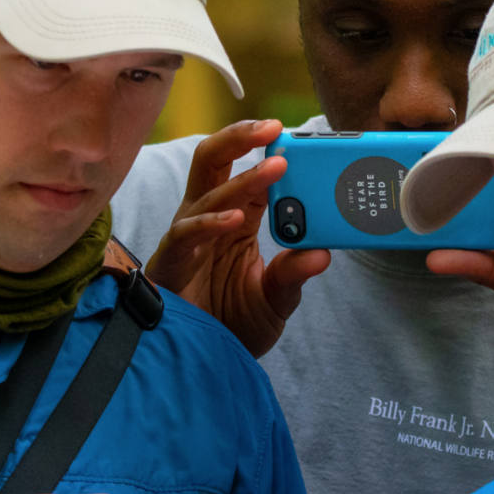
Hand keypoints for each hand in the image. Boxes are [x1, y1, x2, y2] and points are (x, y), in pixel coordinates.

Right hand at [146, 119, 329, 356]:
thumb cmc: (232, 326)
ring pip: (206, 193)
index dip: (265, 152)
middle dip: (240, 138)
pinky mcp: (170, 263)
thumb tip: (323, 253)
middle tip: (273, 127)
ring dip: (242, 179)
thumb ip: (292, 276)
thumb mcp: (275, 300)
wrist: (201, 365)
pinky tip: (237, 219)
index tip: (293, 137)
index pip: (247, 173)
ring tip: (275, 167)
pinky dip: (211, 224)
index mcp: (233, 221)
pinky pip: (185, 234)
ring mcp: (186, 239)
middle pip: (213, 162)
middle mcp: (206, 221)